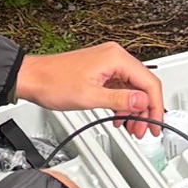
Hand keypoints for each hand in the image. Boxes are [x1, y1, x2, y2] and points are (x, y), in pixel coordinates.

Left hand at [17, 43, 163, 134]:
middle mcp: (114, 57)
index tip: (156, 123)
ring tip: (130, 127)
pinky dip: (122, 104)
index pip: (148, 82)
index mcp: (115, 58)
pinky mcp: (101, 71)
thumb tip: (143, 102)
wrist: (31, 78)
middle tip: (142, 130)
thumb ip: (120, 100)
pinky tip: (118, 117)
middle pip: (142, 85)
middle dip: (144, 111)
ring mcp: (107, 64)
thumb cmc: (52, 82)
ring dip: (133, 110)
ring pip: (132, 89)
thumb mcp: (89, 97)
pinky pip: (120, 88)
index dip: (155, 106)